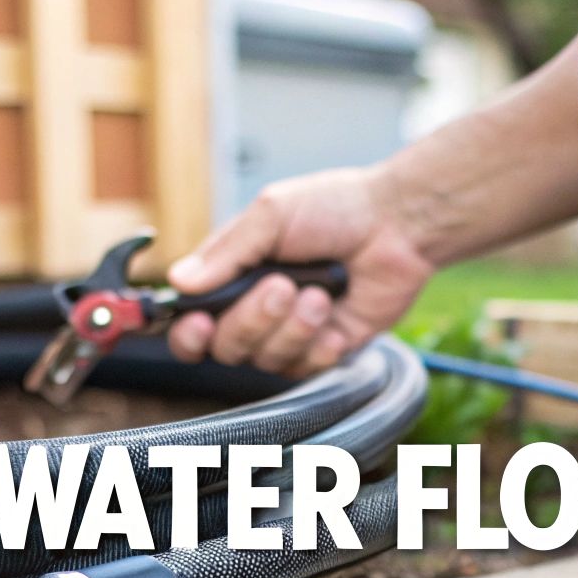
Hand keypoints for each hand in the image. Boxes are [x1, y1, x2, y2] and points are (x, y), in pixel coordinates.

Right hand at [165, 167, 434, 375]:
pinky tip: (338, 317)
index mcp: (233, 276)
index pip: (191, 323)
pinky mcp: (324, 349)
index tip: (200, 322)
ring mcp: (289, 333)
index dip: (189, 333)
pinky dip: (320, 345)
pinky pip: (305, 369)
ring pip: (266, 360)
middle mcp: (255, 310)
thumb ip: (226, 252)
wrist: (398, 225)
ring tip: (322, 292)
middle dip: (253, 319)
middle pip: (226, 347)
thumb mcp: (271, 214)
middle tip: (283, 286)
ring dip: (294, 328)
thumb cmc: (334, 208)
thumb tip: (179, 282)